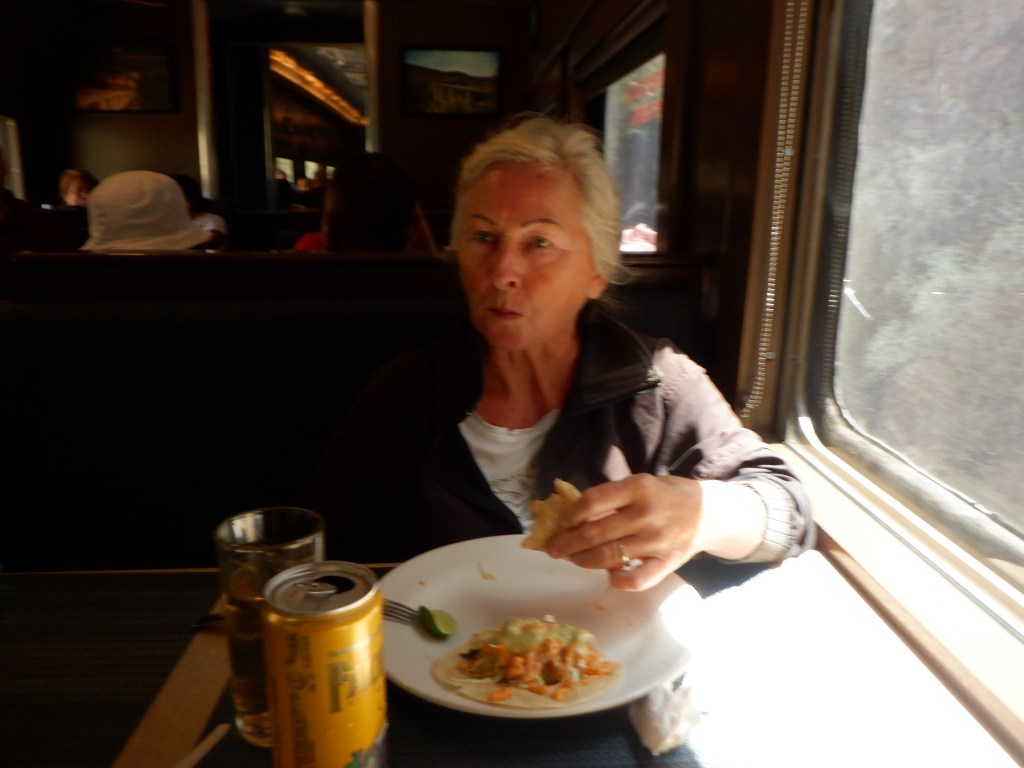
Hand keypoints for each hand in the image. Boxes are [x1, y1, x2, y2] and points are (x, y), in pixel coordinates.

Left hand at [544, 474, 764, 590]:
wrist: (711, 512)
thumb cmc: (667, 496)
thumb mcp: (642, 485)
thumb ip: (613, 498)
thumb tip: (573, 517)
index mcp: (638, 487)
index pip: (593, 501)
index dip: (572, 515)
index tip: (563, 523)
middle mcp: (647, 513)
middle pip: (595, 532)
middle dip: (567, 543)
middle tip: (554, 549)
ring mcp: (657, 540)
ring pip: (609, 556)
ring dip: (584, 561)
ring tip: (573, 560)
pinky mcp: (668, 563)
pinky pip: (635, 580)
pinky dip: (616, 580)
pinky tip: (608, 575)